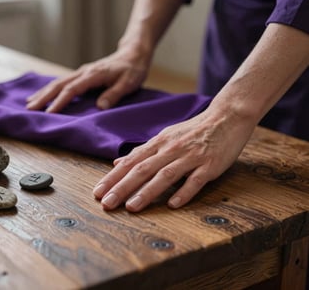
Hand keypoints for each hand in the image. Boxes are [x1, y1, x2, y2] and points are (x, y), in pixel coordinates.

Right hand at [26, 48, 151, 111]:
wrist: (133, 54)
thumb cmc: (132, 69)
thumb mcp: (128, 83)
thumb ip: (114, 94)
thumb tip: (99, 107)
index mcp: (93, 75)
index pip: (72, 89)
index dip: (60, 101)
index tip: (49, 112)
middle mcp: (84, 72)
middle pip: (59, 84)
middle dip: (44, 97)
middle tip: (30, 108)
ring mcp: (82, 72)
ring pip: (59, 82)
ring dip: (44, 92)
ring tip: (30, 103)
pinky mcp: (83, 74)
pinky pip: (64, 82)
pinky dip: (51, 89)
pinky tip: (44, 94)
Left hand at [92, 106, 255, 211]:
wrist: (226, 117)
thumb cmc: (193, 131)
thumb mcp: (165, 137)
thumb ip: (142, 152)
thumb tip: (117, 162)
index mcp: (158, 143)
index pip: (131, 162)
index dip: (113, 177)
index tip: (98, 192)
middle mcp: (171, 149)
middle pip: (143, 169)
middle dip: (123, 187)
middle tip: (107, 203)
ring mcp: (190, 156)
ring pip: (165, 175)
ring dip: (147, 192)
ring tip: (132, 207)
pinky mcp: (209, 164)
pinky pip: (195, 180)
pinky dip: (184, 192)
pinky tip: (173, 204)